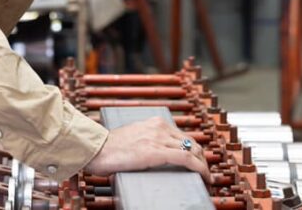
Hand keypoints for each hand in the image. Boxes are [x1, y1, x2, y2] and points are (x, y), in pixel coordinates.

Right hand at [84, 117, 210, 183]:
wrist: (95, 149)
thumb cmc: (108, 148)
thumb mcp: (133, 137)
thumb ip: (146, 141)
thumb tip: (151, 154)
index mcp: (154, 123)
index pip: (184, 136)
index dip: (195, 151)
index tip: (199, 162)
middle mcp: (159, 127)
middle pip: (192, 143)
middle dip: (202, 159)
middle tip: (205, 172)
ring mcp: (158, 139)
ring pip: (193, 150)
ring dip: (203, 166)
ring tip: (206, 178)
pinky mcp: (156, 152)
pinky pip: (186, 159)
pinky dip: (199, 168)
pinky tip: (204, 177)